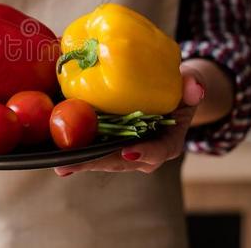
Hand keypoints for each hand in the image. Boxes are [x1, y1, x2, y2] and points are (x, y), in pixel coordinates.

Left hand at [54, 65, 204, 175]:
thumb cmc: (179, 90)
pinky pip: (94, 152)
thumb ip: (192, 85)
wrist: (170, 96)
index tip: (129, 152)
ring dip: (83, 162)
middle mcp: (145, 152)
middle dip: (98, 162)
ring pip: (104, 160)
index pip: (158, 151)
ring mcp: (126, 151)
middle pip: (122, 161)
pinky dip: (77, 155)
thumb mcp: (189, 85)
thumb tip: (193, 85)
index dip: (144, 154)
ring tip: (61, 164)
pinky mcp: (110, 145)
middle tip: (76, 163)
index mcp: (168, 141)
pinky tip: (57, 159)